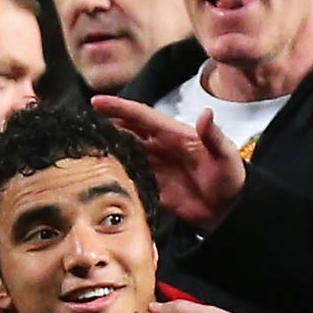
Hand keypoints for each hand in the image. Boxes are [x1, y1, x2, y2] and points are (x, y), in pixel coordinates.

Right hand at [90, 96, 246, 231]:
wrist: (231, 210)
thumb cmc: (232, 179)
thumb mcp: (226, 156)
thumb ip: (213, 136)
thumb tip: (205, 113)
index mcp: (175, 134)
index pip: (142, 117)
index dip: (119, 108)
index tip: (96, 102)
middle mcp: (161, 146)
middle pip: (127, 131)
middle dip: (105, 124)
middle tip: (80, 124)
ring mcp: (156, 166)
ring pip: (126, 152)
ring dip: (107, 148)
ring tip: (82, 146)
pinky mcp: (153, 186)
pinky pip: (130, 175)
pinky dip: (115, 172)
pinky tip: (98, 174)